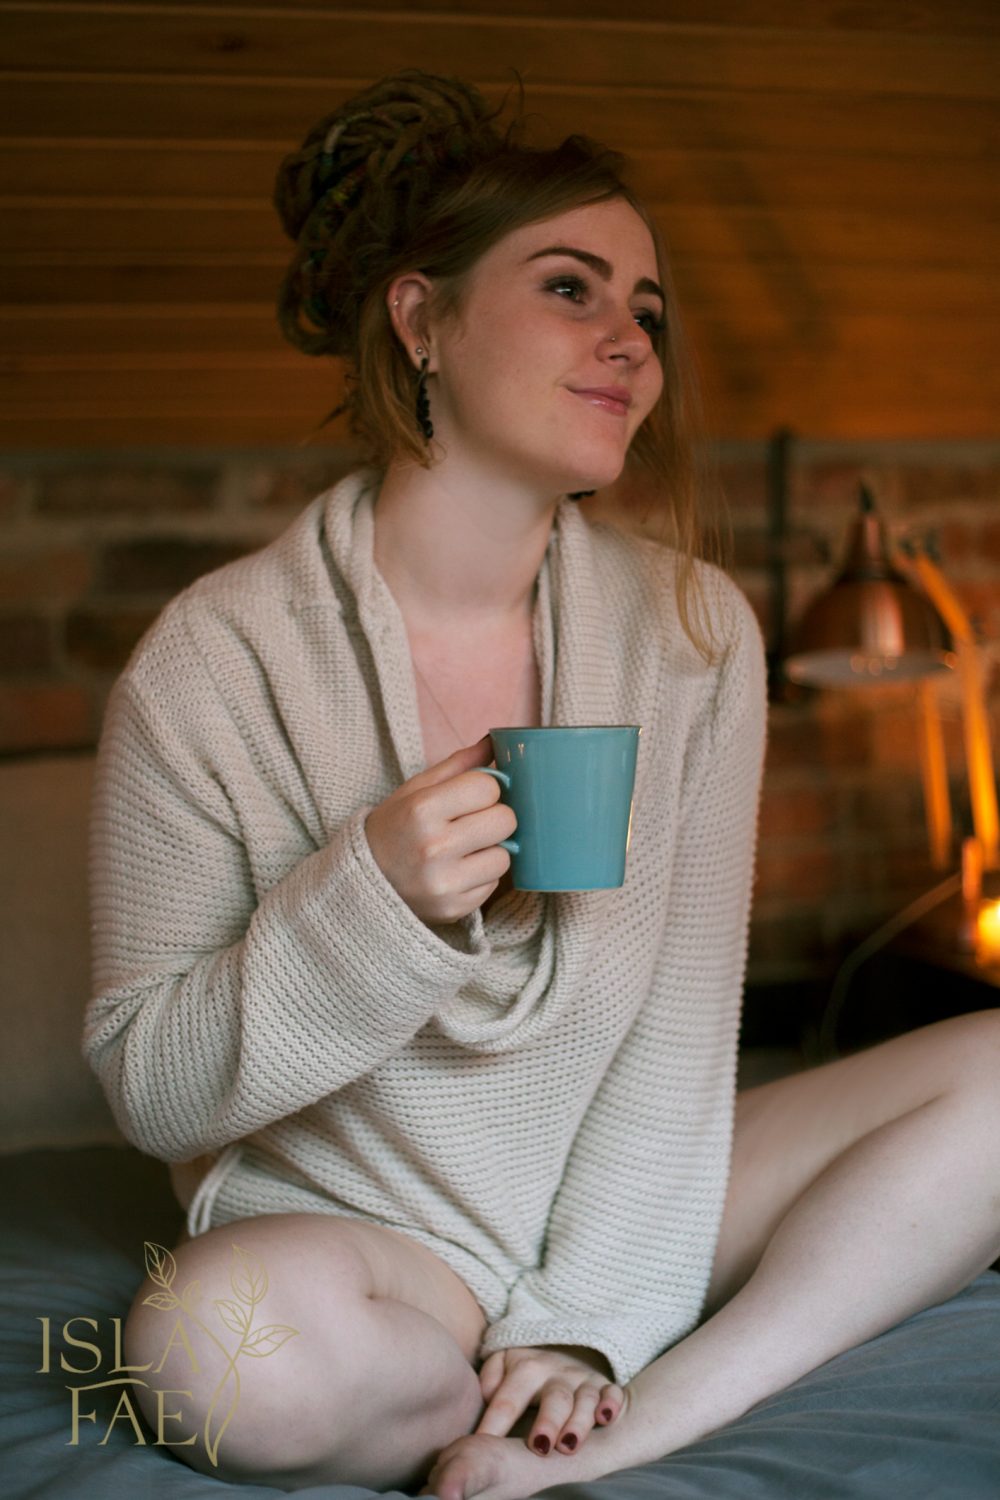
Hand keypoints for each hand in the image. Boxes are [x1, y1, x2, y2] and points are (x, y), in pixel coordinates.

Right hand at [365, 736, 517, 924]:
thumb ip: (458, 765)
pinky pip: (494, 884)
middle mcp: (434, 847)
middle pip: (505, 820)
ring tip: (464, 849)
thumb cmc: (393, 829)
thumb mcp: (415, 790)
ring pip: (505, 855)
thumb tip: (498, 740)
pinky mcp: (454, 908)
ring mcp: (445, 882)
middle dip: (494, 817)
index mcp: (422, 810)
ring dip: (491, 849)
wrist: (362, 882)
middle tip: (473, 822)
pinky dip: (482, 876)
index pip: (488, 787)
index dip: (485, 789)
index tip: (471, 796)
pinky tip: (458, 871)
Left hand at [474, 1344, 624, 1456]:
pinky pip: (613, 1393)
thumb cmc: (528, 1368)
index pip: (508, 1400)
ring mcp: (583, 1380)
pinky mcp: (605, 1387)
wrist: (566, 1345)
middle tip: (539, 1446)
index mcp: (527, 1368)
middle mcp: (558, 1373)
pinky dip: (612, 1404)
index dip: (493, 1424)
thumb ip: (490, 1379)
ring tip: (569, 1444)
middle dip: (548, 1422)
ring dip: (579, 1422)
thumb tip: (486, 1397)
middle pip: (554, 1399)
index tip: (479, 1445)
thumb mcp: (503, 1362)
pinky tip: (606, 1418)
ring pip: (585, 1400)